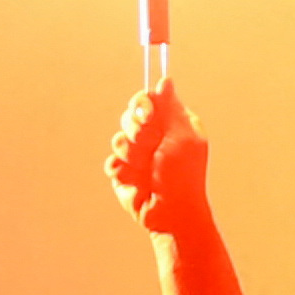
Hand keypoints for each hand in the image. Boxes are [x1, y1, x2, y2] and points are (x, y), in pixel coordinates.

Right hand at [109, 83, 210, 238]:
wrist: (170, 214)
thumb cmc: (183, 176)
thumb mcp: (181, 137)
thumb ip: (170, 108)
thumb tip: (165, 80)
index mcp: (172, 123)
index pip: (148, 99)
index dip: (142, 103)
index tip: (146, 113)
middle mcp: (154, 136)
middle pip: (129, 116)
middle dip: (137, 131)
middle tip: (150, 146)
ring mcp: (137, 155)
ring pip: (118, 139)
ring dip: (132, 155)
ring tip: (147, 170)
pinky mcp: (123, 173)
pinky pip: (112, 162)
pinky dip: (123, 171)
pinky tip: (137, 182)